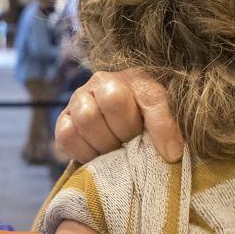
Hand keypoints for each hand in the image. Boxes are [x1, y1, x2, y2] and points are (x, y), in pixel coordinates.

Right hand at [55, 69, 183, 162]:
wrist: (124, 124)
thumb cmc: (145, 118)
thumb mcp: (164, 114)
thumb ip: (167, 126)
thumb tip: (171, 154)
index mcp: (129, 78)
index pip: (140, 98)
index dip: (157, 127)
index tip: (170, 153)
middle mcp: (99, 83)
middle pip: (111, 104)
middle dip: (125, 134)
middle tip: (133, 144)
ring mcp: (77, 101)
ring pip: (86, 119)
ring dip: (105, 143)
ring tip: (116, 151)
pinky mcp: (63, 122)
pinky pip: (67, 136)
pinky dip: (84, 151)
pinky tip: (98, 155)